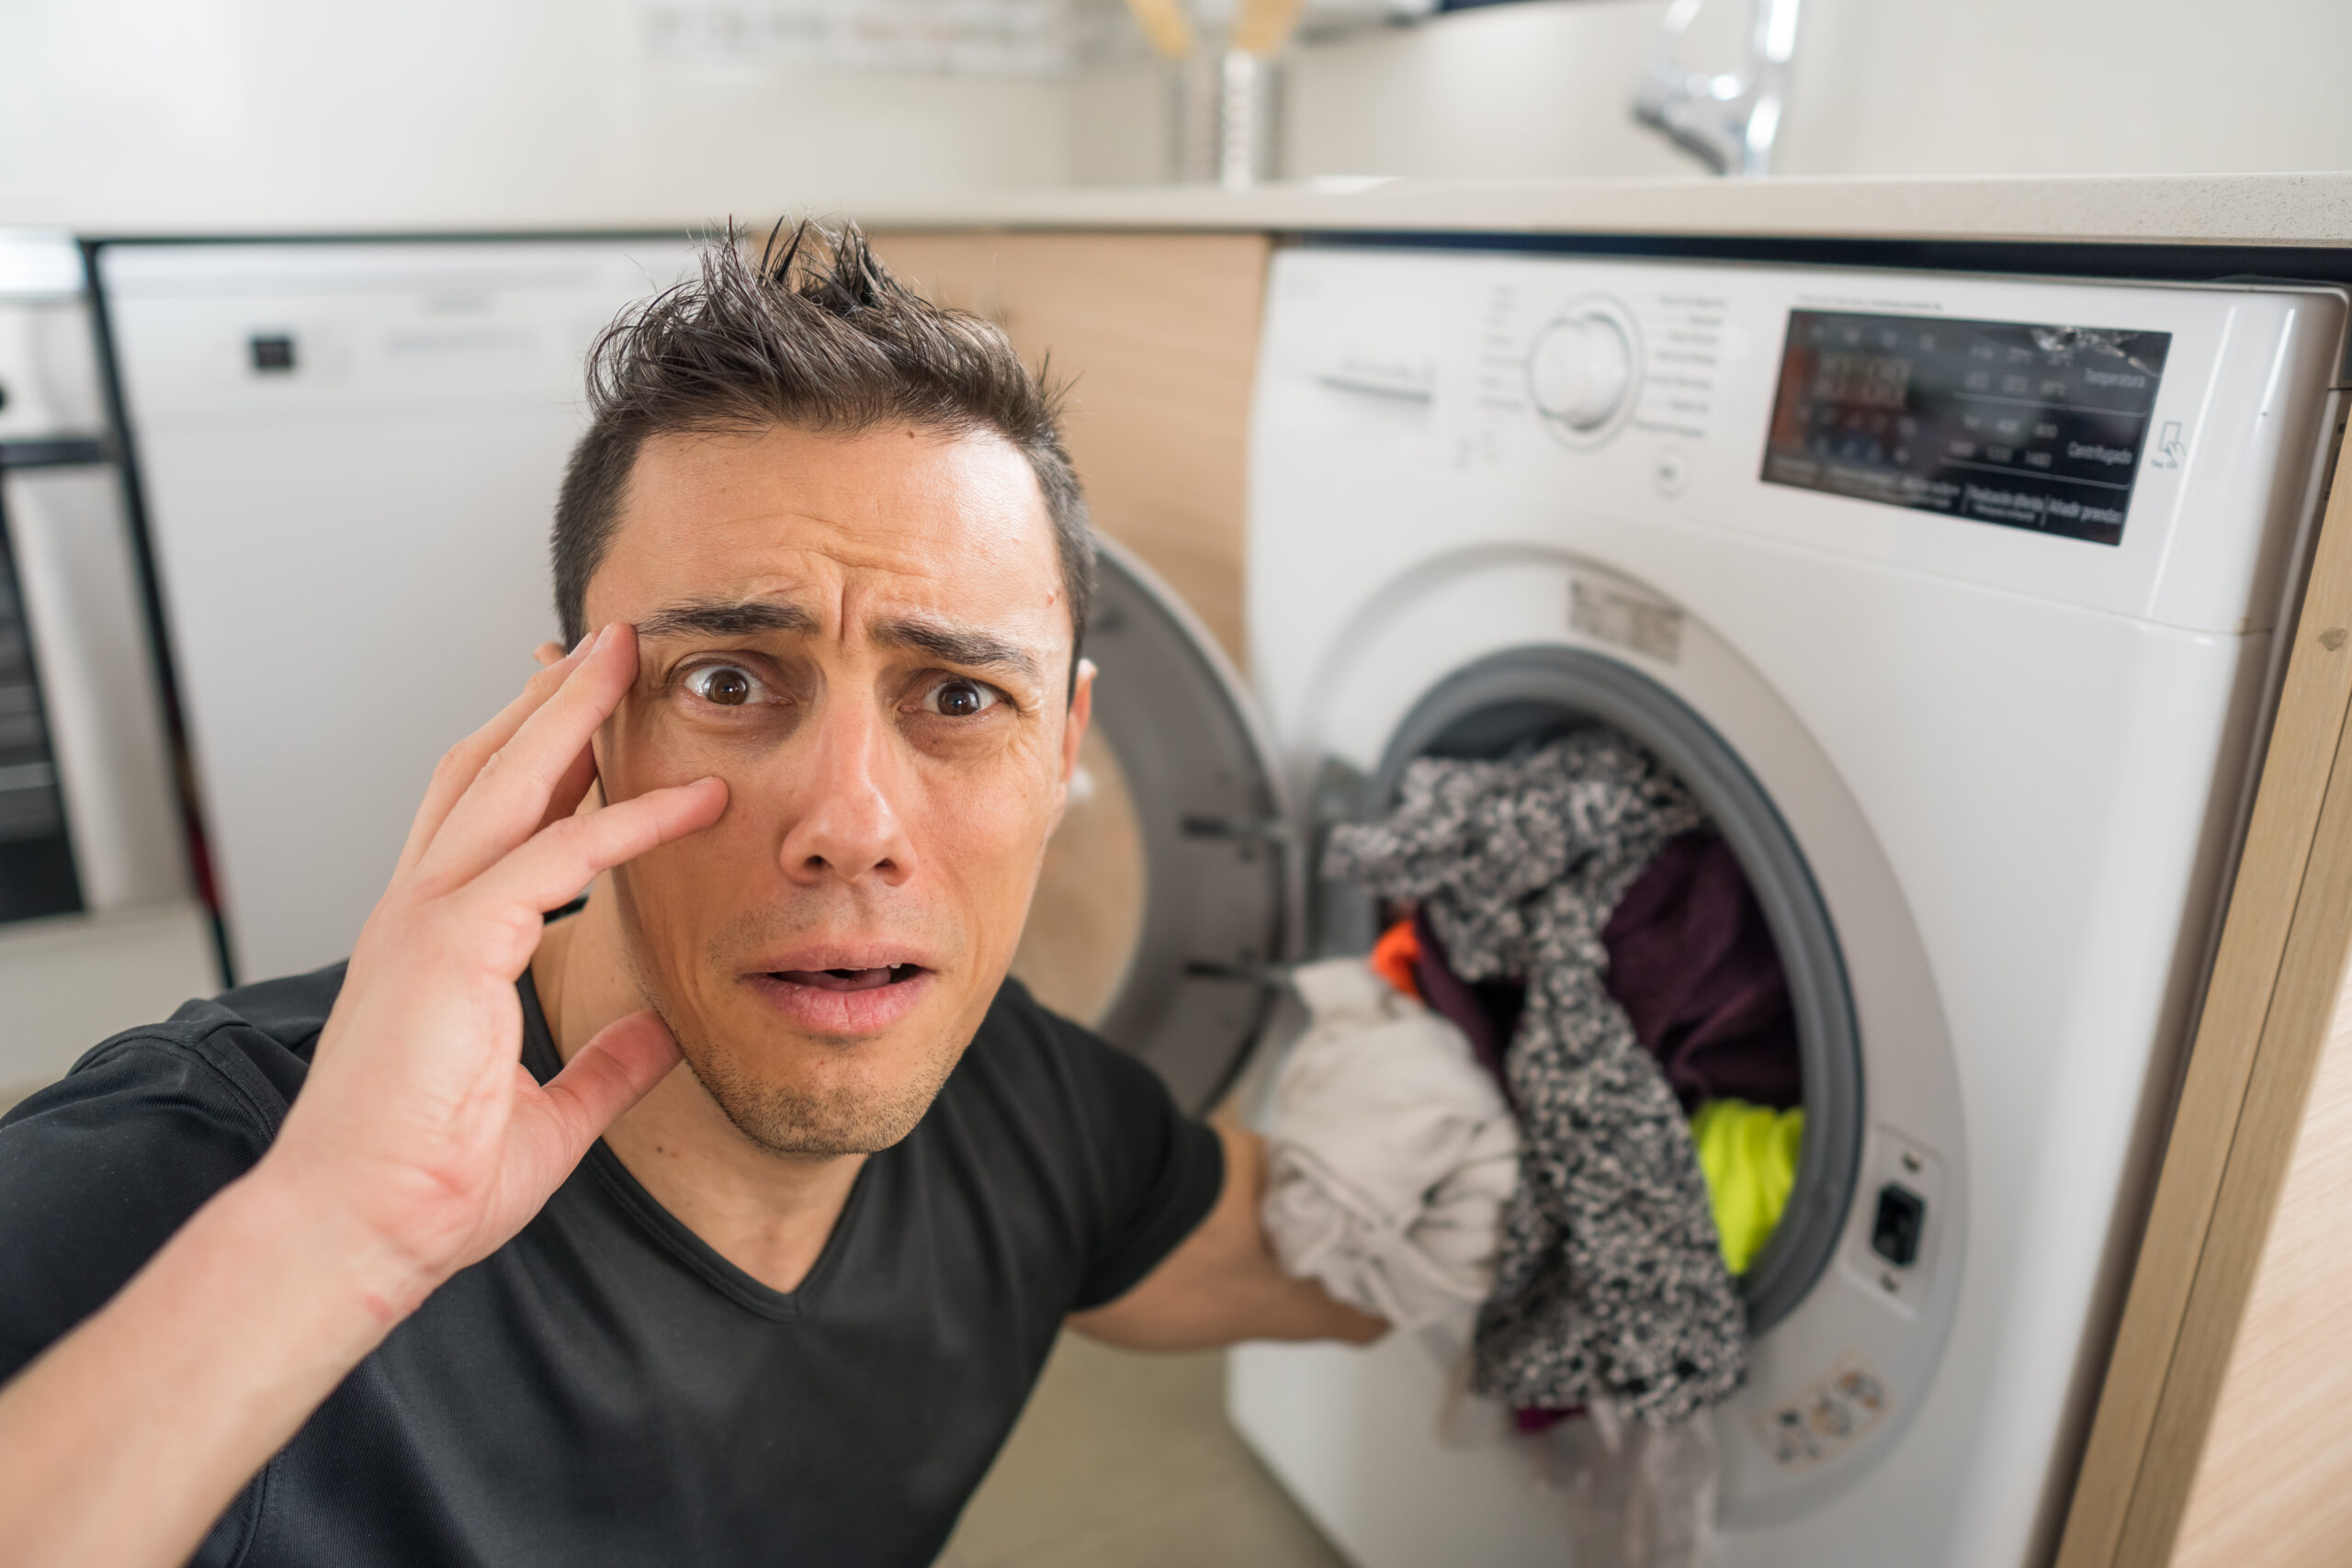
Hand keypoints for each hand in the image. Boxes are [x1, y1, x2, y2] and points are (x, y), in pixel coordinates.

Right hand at [260, 622, 726, 1312]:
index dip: (534, 757)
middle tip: (603, 640)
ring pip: (505, 781)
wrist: (353, 1234)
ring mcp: (428, 921)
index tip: (586, 713)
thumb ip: (606, 1068)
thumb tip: (662, 1034)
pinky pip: (555, 858)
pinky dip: (625, 821)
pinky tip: (690, 799)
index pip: (483, 819)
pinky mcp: (452, 946)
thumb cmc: (424, 1188)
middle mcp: (421, 914)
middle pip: (483, 769)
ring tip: (626, 652)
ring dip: (570, 711)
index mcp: (434, 946)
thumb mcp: (550, 1119)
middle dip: (545, 698)